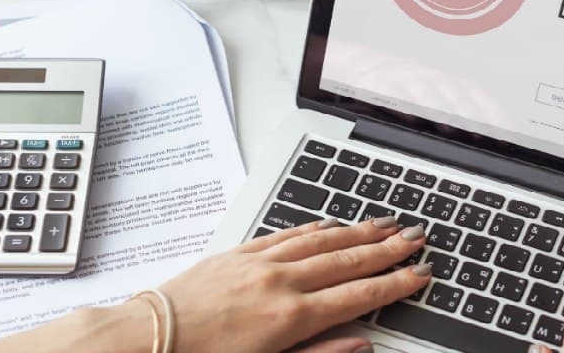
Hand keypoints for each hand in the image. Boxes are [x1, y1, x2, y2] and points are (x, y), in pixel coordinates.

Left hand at [158, 216, 429, 352]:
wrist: (144, 341)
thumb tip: (360, 345)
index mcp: (291, 318)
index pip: (358, 295)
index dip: (395, 283)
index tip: (419, 272)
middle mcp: (280, 282)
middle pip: (347, 259)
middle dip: (386, 248)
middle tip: (416, 236)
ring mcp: (258, 263)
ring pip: (321, 239)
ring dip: (357, 229)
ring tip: (385, 222)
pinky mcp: (237, 253)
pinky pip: (286, 233)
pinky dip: (314, 226)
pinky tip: (330, 222)